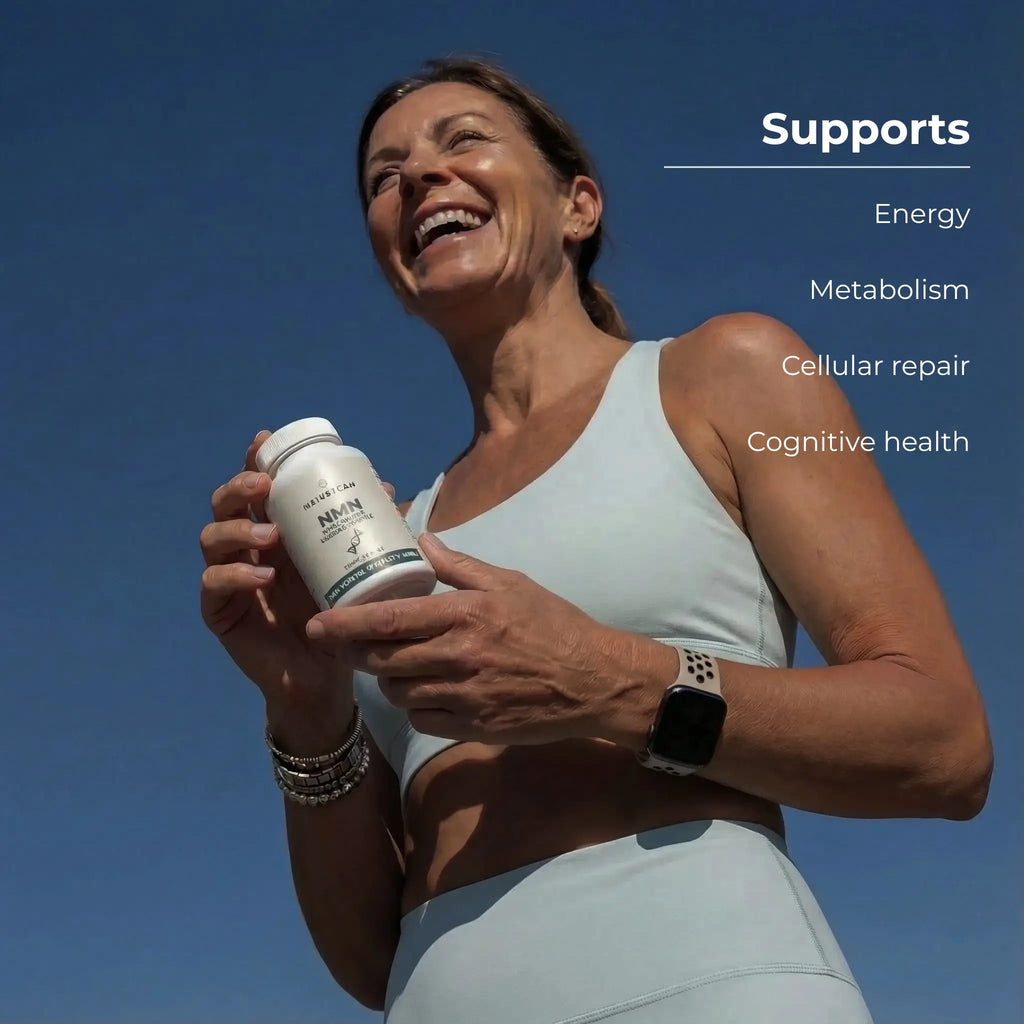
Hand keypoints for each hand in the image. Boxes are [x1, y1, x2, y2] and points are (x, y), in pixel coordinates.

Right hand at [199, 430, 397, 724]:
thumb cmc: (336, 614)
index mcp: (273, 530)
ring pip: (212, 538)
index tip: (263, 440)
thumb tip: (387, 486)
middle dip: (239, 486)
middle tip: (265, 485)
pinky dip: (235, 574)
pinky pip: (213, 585)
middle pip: (224, 504)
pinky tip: (262, 575)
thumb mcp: (349, 568)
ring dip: (238, 528)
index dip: (253, 461)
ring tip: (271, 534)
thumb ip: (361, 531)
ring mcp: (229, 578)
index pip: (254, 488)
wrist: (324, 675)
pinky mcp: (220, 612)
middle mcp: (245, 548)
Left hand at [305, 533, 637, 744]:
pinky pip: (424, 720)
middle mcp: (459, 657)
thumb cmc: (553, 625)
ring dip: (387, 679)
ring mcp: (466, 696)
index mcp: (466, 614)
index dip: (346, 624)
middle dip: (356, 653)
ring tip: (390, 664)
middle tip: (343, 645)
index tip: (316, 624)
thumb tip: (421, 540)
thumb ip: (460, 566)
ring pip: (399, 692)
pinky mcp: (474, 727)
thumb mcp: (510, 583)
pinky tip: (425, 692)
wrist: (594, 681)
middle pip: (384, 659)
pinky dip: (416, 706)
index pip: (390, 620)